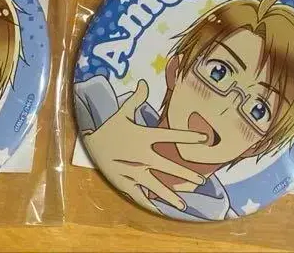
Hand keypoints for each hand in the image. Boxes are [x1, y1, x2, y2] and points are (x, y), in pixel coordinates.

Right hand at [81, 80, 209, 212]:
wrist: (89, 142)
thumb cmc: (109, 126)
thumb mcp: (123, 111)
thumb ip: (137, 99)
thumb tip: (144, 82)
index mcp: (145, 137)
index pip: (171, 136)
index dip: (188, 137)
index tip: (203, 139)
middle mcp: (142, 155)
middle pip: (168, 166)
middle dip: (185, 174)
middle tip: (201, 180)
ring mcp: (133, 171)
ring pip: (155, 185)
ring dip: (170, 195)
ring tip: (183, 205)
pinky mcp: (124, 182)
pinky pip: (138, 194)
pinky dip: (149, 203)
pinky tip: (158, 210)